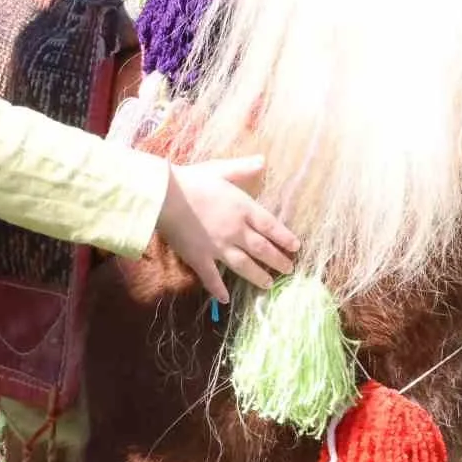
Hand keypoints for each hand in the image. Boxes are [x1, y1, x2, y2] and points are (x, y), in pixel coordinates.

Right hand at [155, 155, 299, 302]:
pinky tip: (225, 300)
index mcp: (243, 208)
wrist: (166, 196)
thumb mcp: (221, 169)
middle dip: (278, 260)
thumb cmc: (193, 180)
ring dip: (258, 276)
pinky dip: (218, 290)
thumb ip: (243, 168)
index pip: (271, 226)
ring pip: (244, 266)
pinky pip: (211, 278)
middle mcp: (236, 230)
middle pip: (263, 249)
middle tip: (289, 269)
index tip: (296, 247)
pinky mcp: (199, 258)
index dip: (285, 238)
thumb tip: (262, 161)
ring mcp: (218, 247)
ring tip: (268, 284)